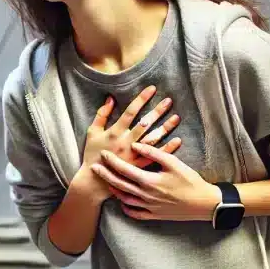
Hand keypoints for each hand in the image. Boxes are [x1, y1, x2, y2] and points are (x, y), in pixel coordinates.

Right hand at [74, 86, 181, 202]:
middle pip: (145, 123)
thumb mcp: (92, 132)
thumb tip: (110, 98)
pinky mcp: (139, 167)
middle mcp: (126, 142)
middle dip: (157, 111)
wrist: (94, 179)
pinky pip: (155, 156)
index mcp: (115, 132)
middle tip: (169, 101)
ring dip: (165, 127)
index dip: (141, 99)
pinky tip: (177, 140)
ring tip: (176, 117)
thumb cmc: (91, 153)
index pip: (130, 112)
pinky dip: (167, 148)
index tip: (152, 89)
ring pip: (153, 138)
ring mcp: (134, 155)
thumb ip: (101, 115)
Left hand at [92, 142, 220, 220]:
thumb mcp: (173, 163)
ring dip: (113, 190)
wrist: (204, 203)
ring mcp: (149, 207)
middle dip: (105, 175)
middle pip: (119, 185)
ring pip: (124, 199)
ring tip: (106, 182)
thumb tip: (135, 144)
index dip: (112, 161)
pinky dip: (125, 207)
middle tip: (94, 168)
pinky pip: (134, 213)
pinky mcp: (154, 215)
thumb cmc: (190, 181)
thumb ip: (153, 153)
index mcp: (149, 181)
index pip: (124, 170)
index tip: (103, 154)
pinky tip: (122, 201)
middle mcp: (146, 196)